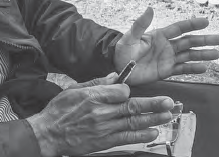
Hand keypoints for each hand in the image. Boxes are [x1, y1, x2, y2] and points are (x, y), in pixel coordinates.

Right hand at [26, 73, 173, 156]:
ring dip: (153, 119)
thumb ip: (97, 82)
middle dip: (154, 104)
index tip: (128, 90)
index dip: (128, 89)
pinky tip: (153, 132)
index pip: (121, 90)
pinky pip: (127, 138)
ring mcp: (104, 128)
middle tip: (169, 102)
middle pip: (132, 106)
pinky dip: (141, 136)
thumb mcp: (74, 89)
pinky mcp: (104, 142)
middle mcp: (101, 112)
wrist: (48, 134)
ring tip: (168, 115)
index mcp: (93, 95)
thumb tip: (115, 76)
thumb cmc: (59, 111)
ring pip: (134, 122)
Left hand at [114, 7, 218, 85]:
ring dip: (203, 55)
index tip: (206, 21)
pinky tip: (204, 68)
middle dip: (204, 40)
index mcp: (159, 35)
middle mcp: (167, 46)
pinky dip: (193, 69)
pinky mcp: (166, 71)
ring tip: (217, 54)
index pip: (179, 28)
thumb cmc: (122, 50)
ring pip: (189, 56)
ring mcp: (168, 59)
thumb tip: (150, 8)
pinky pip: (182, 69)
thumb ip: (140, 24)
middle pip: (189, 42)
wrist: (118, 68)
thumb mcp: (130, 37)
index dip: (192, 25)